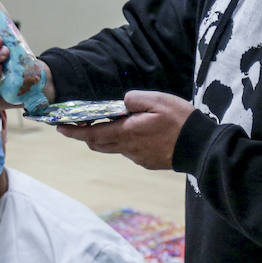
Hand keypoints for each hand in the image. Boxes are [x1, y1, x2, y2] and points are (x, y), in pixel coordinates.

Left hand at [56, 90, 194, 170]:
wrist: (200, 147)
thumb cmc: (180, 121)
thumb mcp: (158, 100)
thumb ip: (135, 99)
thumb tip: (122, 102)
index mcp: (127, 132)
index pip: (93, 134)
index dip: (75, 132)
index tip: (60, 128)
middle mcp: (129, 148)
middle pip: (99, 144)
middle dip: (87, 136)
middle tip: (80, 125)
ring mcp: (138, 158)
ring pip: (115, 148)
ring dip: (107, 138)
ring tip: (111, 125)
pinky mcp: (148, 162)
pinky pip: (130, 152)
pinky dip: (126, 143)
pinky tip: (138, 133)